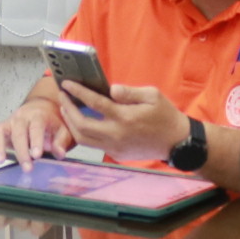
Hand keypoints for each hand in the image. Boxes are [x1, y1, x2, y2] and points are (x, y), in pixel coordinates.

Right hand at [0, 95, 74, 167]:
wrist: (44, 107)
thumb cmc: (54, 120)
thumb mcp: (64, 129)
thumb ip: (61, 141)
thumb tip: (59, 153)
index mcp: (38, 116)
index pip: (36, 128)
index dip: (36, 141)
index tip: (37, 154)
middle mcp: (21, 117)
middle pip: (18, 133)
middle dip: (21, 151)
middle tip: (27, 167)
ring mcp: (9, 122)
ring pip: (0, 131)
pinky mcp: (1, 127)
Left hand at [56, 80, 187, 162]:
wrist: (177, 142)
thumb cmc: (165, 115)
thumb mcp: (152, 96)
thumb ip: (129, 92)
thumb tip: (110, 89)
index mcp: (125, 117)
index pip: (94, 103)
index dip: (77, 92)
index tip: (66, 84)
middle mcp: (116, 135)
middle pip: (81, 125)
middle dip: (67, 109)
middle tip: (62, 96)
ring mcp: (115, 147)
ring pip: (83, 139)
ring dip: (71, 123)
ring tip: (66, 109)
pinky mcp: (116, 154)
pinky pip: (93, 144)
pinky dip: (83, 133)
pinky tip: (80, 121)